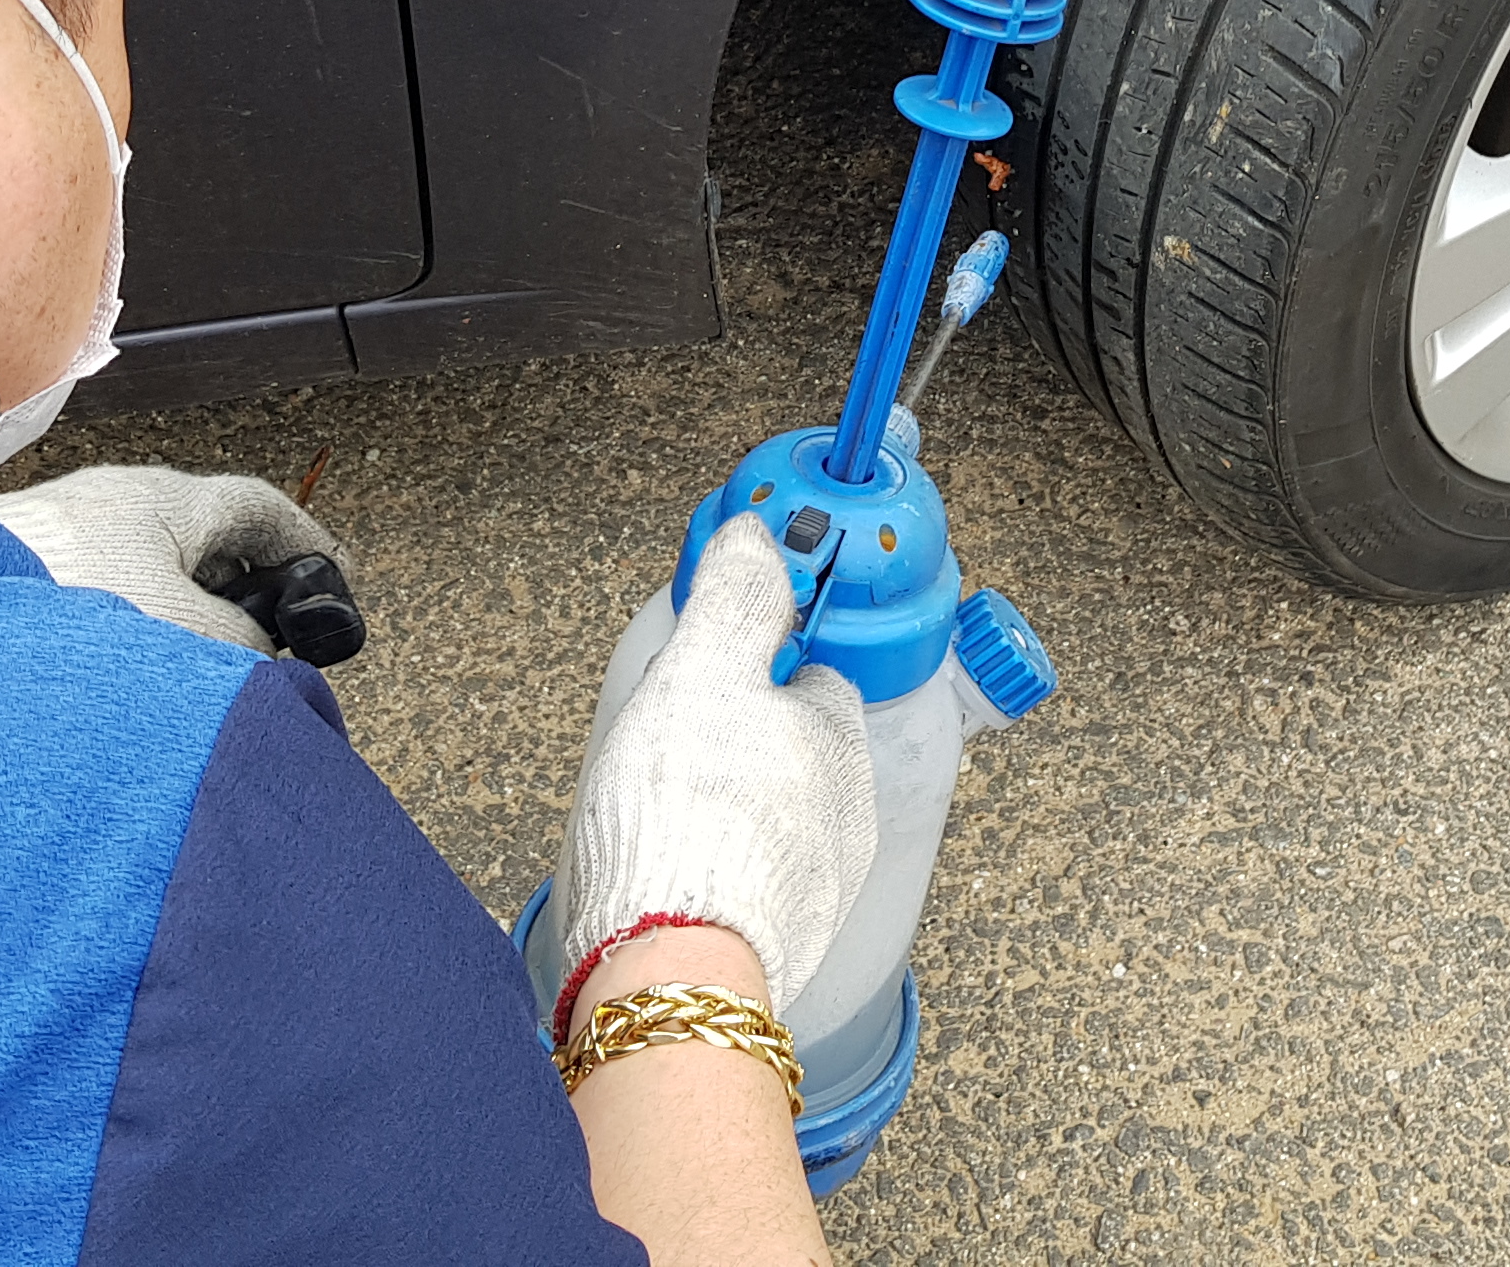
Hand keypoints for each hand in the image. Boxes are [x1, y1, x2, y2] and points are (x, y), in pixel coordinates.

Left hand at [0, 464, 330, 652]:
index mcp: (161, 500)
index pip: (259, 511)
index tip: (334, 577)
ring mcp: (57, 542)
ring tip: (176, 680)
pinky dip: (114, 644)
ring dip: (171, 627)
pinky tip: (108, 687)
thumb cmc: (44, 602)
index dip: (308, 546)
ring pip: (143, 582)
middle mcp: (108, 508)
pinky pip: (89, 609)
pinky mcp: (11, 583)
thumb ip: (239, 643)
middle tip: (260, 649)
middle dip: (237, 598)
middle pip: (201, 548)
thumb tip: (251, 658)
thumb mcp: (184, 631)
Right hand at [555, 514, 875, 1031]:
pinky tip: (670, 878)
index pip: (812, 679)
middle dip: (738, 747)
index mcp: (839, 742)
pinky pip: (752, 888)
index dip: (756, 669)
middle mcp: (849, 817)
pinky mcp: (782, 947)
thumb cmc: (685, 822)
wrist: (671, 972)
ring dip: (730, 815)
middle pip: (792, 754)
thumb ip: (735, 599)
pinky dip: (717, 876)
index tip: (710, 672)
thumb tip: (758, 536)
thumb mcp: (702, 673)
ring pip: (774, 824)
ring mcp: (820, 889)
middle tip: (669, 750)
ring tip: (660, 819)